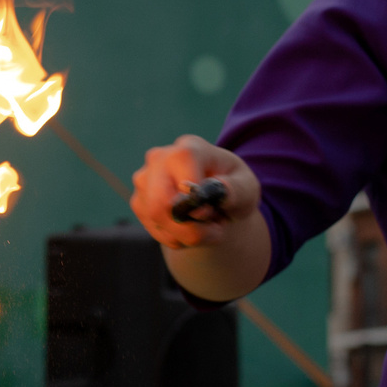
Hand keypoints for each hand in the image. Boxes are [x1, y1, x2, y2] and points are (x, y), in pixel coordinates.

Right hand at [130, 136, 260, 249]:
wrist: (216, 200)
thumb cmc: (232, 188)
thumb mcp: (247, 187)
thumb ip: (237, 189)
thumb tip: (220, 189)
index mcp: (190, 147)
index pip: (182, 162)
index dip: (195, 194)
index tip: (212, 211)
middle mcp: (160, 158)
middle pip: (160, 201)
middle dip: (189, 229)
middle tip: (213, 232)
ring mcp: (144, 180)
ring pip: (156, 219)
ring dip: (187, 235)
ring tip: (206, 226)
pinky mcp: (139, 202)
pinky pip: (154, 230)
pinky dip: (177, 238)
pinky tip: (190, 228)